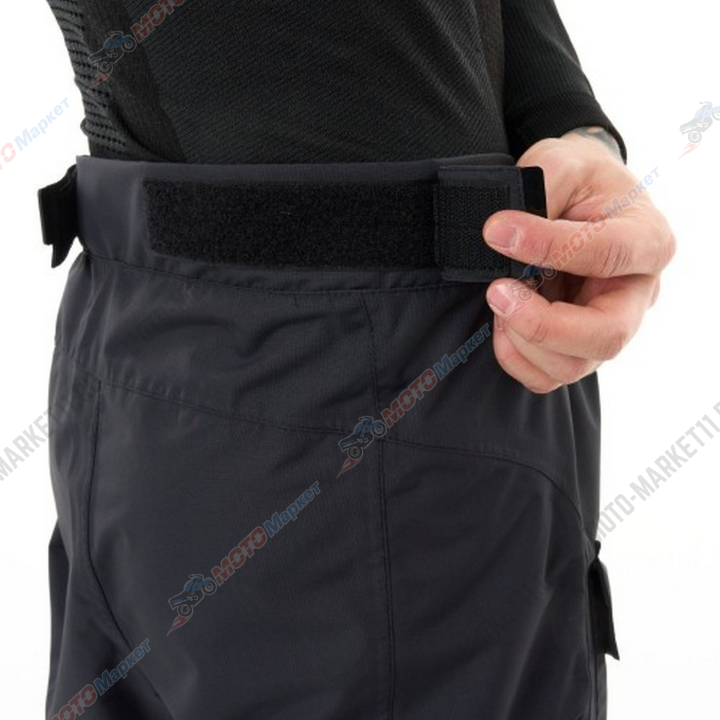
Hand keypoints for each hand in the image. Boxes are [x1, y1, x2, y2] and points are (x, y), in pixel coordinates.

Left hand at [482, 129, 675, 393]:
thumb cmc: (579, 182)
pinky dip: (515, 357)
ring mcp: (607, 326)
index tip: (497, 231)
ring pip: (574, 364)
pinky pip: (548, 376)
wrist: (578, 200)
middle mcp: (635, 293)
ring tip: (498, 296)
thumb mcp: (565, 164)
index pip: (610, 254)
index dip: (550, 247)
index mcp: (647, 240)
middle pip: (606, 335)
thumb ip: (544, 188)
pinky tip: (501, 322)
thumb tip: (507, 231)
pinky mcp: (577, 346)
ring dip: (523, 340)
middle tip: (497, 291)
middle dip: (542, 323)